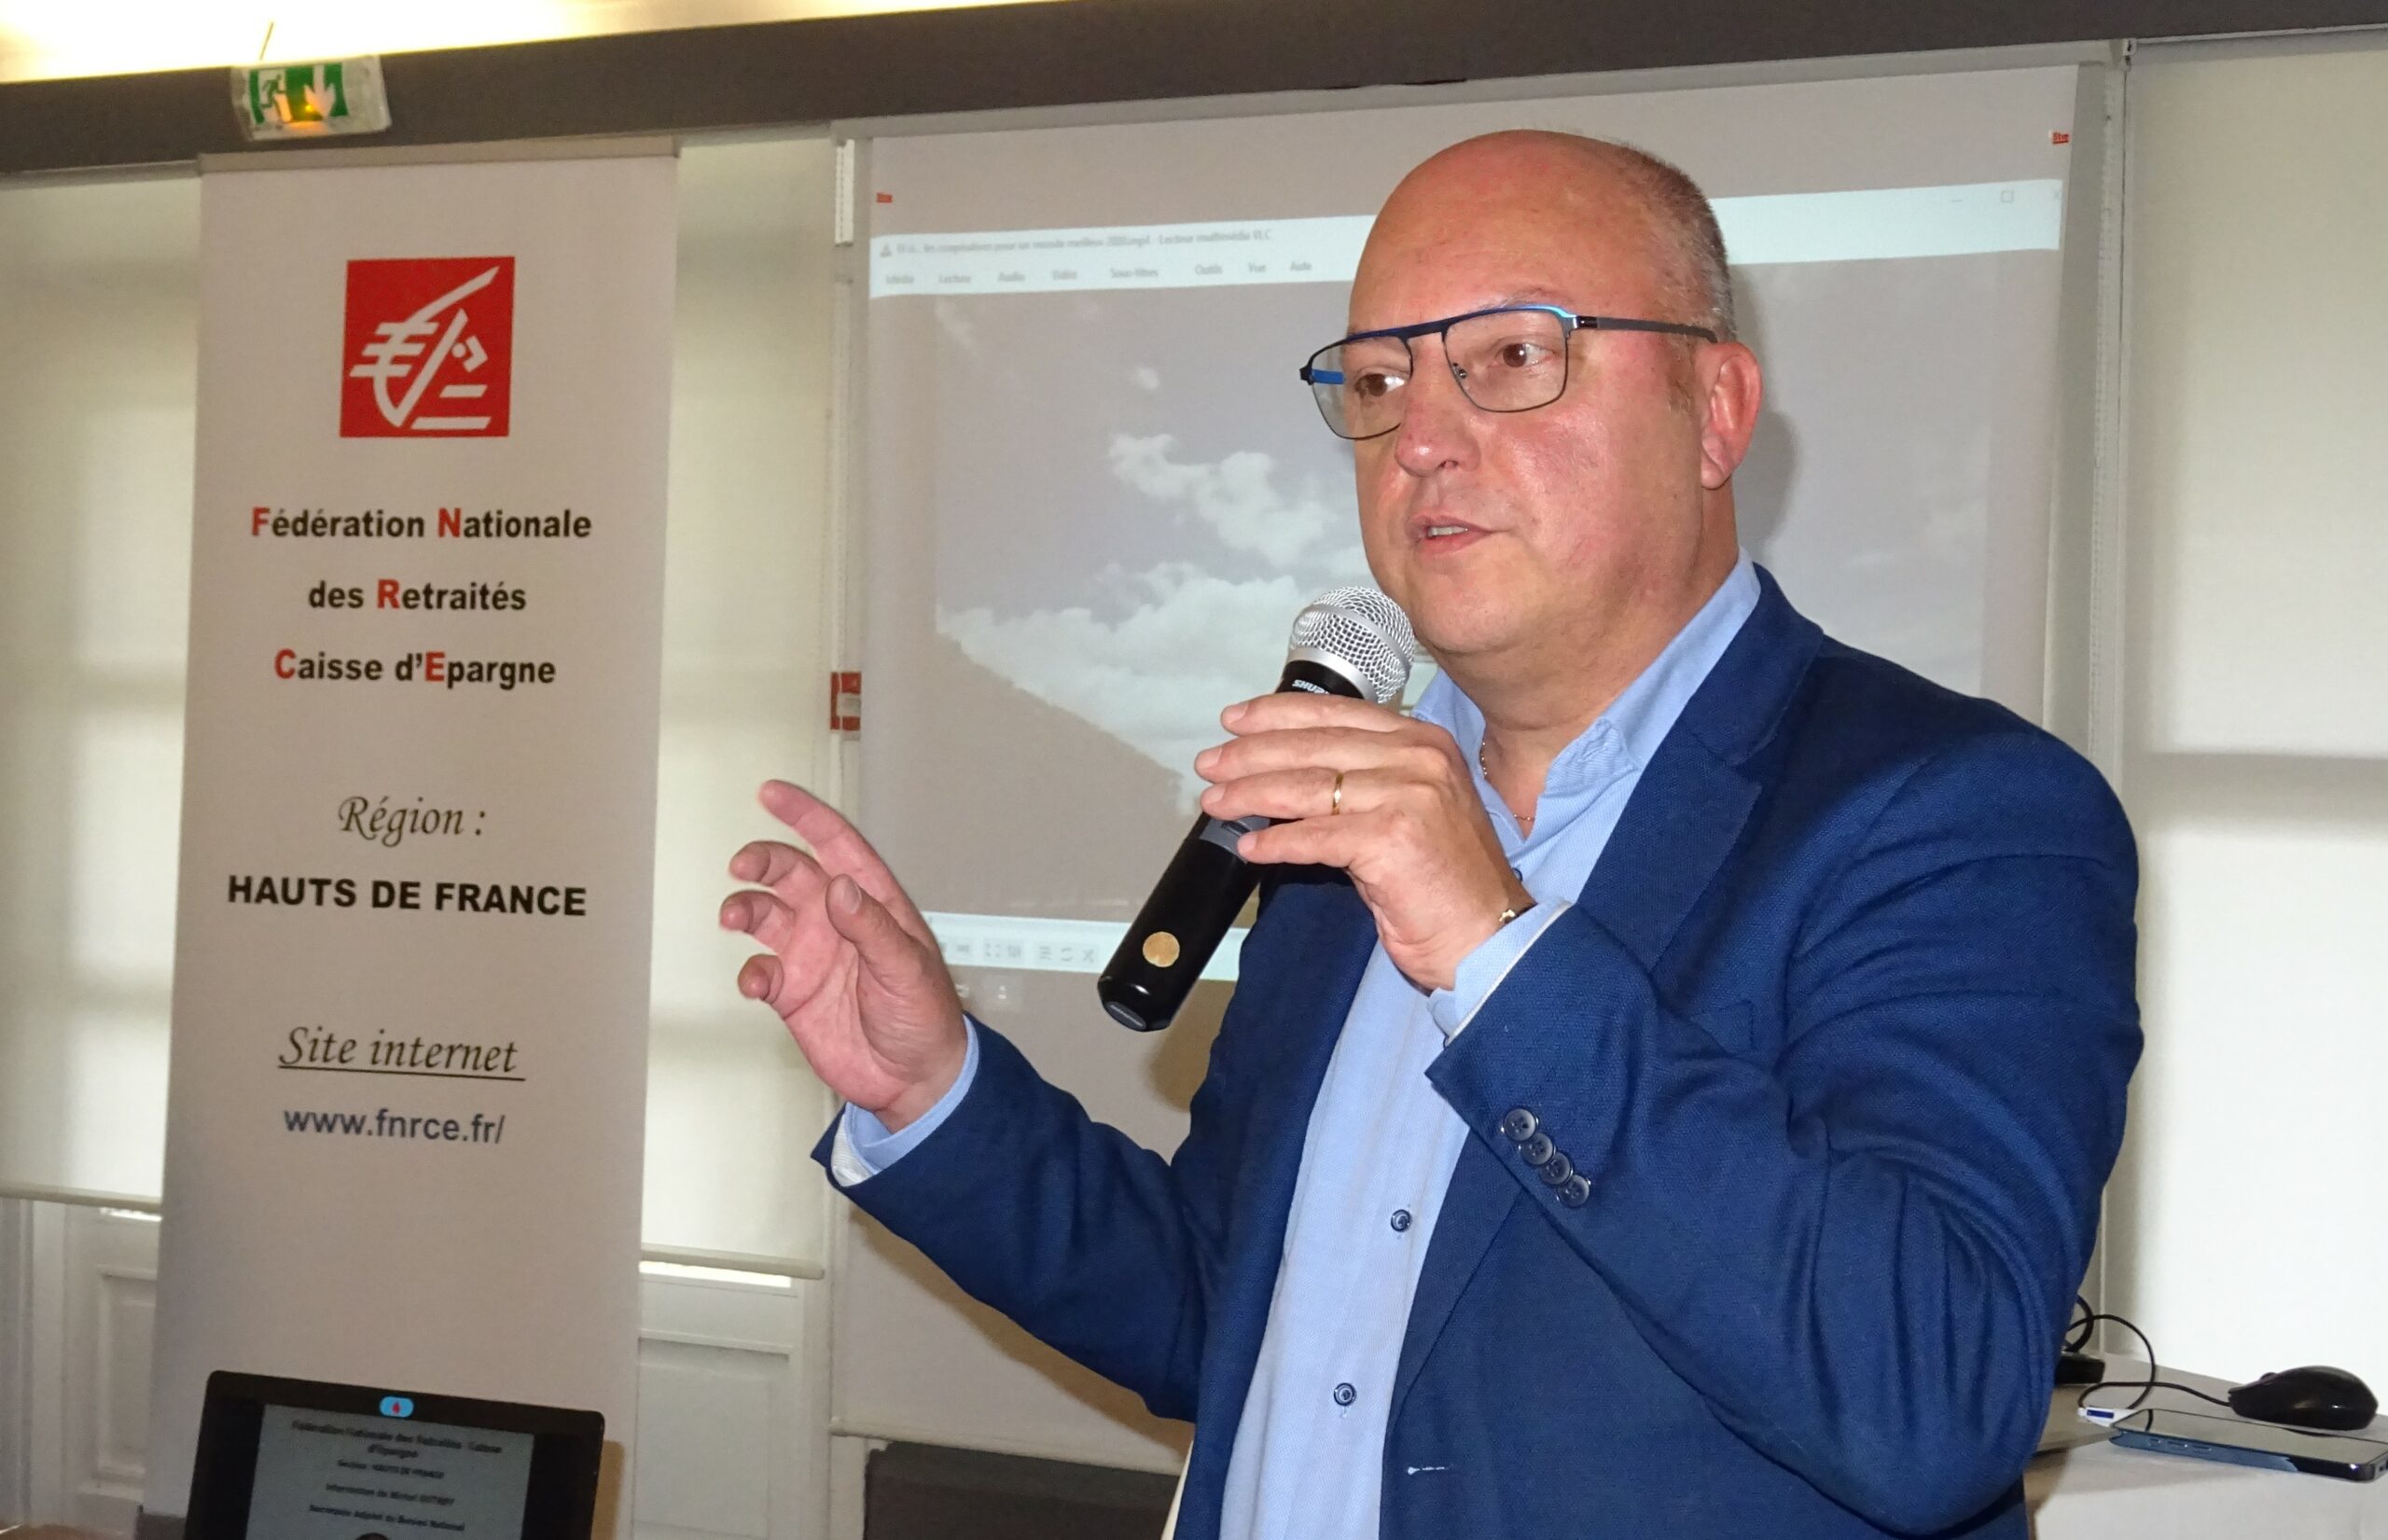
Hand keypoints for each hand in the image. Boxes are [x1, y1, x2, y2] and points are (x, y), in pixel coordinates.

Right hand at [720, 780, 966, 1131]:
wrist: (913, 1078)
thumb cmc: (925, 1017)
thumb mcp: (907, 969)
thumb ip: (872, 928)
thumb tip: (840, 887)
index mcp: (871, 902)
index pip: (836, 845)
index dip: (805, 815)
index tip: (771, 792)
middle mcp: (835, 920)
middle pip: (791, 872)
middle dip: (762, 860)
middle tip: (741, 865)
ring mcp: (811, 954)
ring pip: (765, 913)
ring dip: (744, 907)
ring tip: (733, 916)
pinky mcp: (792, 992)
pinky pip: (759, 970)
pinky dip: (750, 972)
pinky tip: (756, 983)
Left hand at [1194, 694, 1531, 991]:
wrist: (1488, 937)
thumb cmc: (1446, 883)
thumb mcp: (1410, 811)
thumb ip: (1363, 784)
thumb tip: (1287, 778)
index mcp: (1423, 743)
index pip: (1337, 715)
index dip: (1279, 714)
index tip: (1237, 720)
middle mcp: (1419, 759)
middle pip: (1315, 746)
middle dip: (1252, 754)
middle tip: (1211, 764)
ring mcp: (1409, 795)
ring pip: (1309, 787)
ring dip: (1252, 794)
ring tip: (1217, 803)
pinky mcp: (1392, 838)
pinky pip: (1316, 835)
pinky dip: (1277, 840)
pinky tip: (1250, 846)